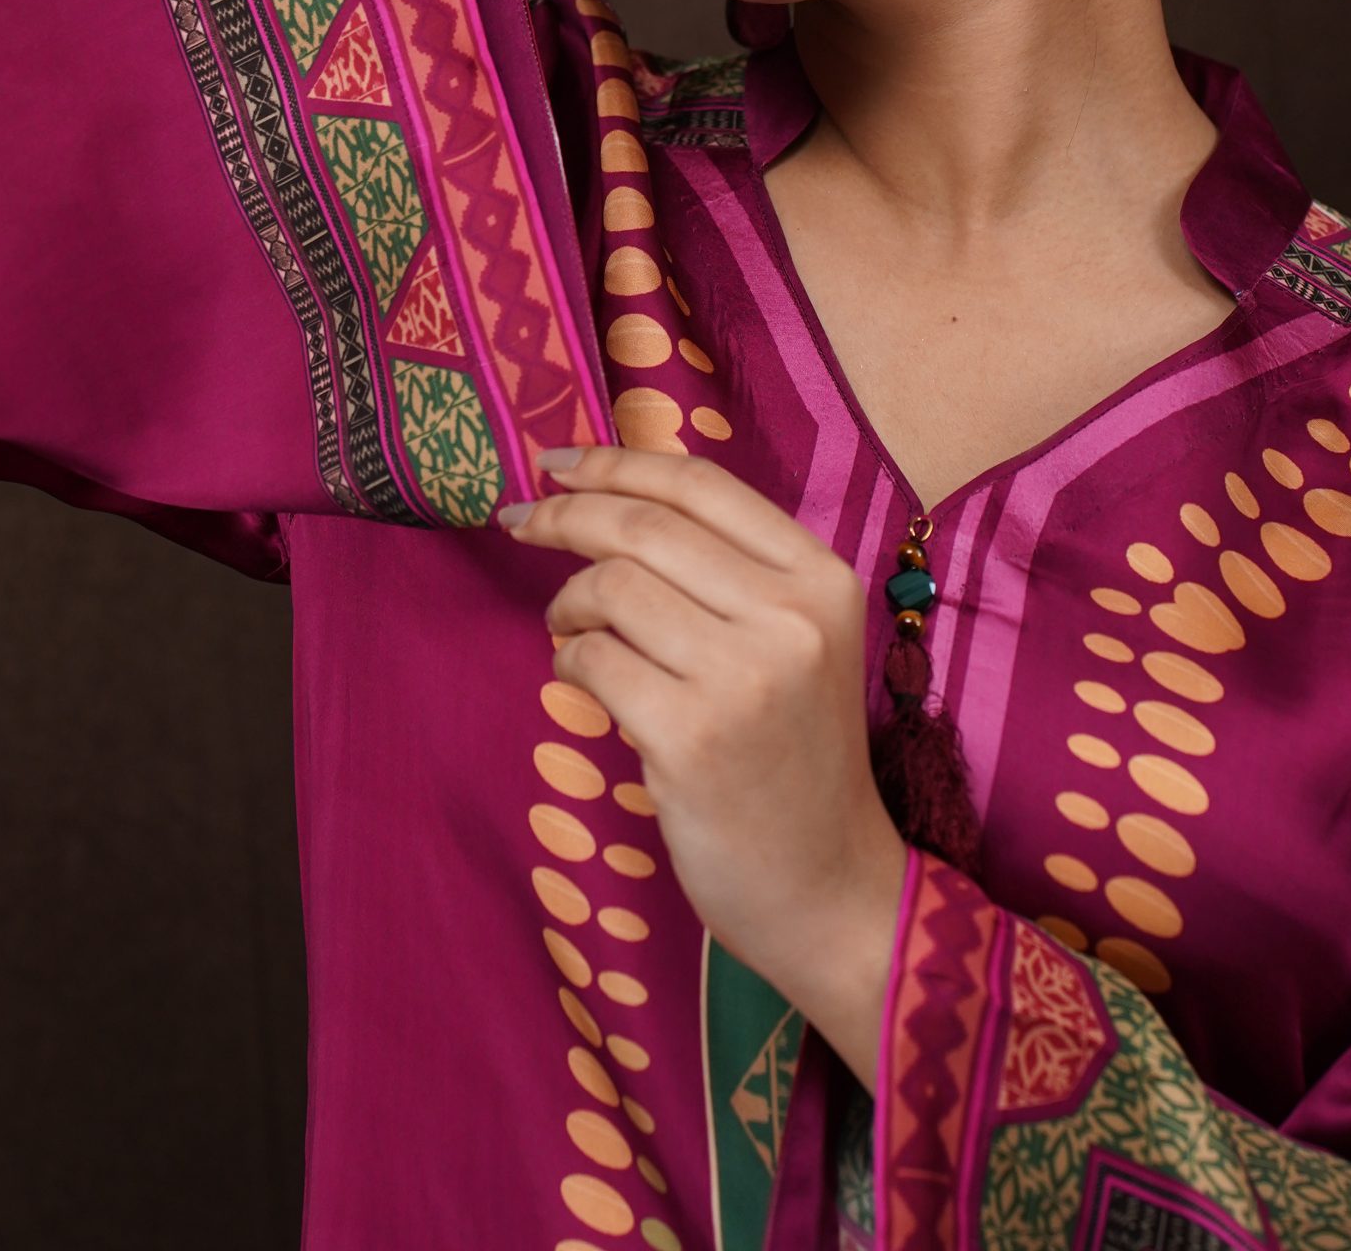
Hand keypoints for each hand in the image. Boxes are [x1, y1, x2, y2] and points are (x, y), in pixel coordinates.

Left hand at [498, 442, 909, 1091]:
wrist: (829, 887)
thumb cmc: (796, 757)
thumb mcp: (797, 644)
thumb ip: (730, 572)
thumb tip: (610, 495)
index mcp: (822, 578)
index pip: (701, 485)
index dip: (616, 462)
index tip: (556, 463)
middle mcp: (792, 617)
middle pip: (645, 527)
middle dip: (565, 514)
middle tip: (520, 522)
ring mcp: (744, 678)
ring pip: (612, 587)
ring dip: (567, 600)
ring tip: (567, 625)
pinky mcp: (691, 738)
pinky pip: (593, 661)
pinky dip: (569, 660)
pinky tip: (579, 675)